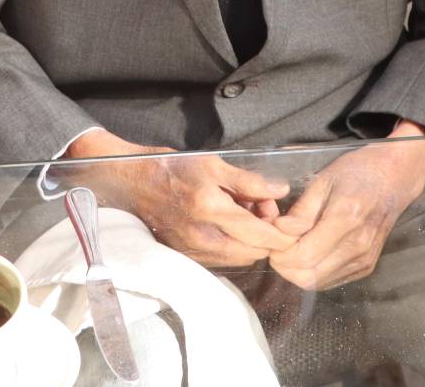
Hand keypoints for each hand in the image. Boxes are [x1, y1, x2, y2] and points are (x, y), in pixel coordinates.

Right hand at [57, 129, 295, 267]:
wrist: (133, 181)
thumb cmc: (173, 168)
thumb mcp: (214, 164)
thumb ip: (249, 182)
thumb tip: (280, 192)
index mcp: (211, 209)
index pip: (260, 236)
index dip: (282, 235)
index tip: (291, 225)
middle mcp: (203, 237)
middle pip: (253, 252)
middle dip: (266, 235)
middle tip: (260, 207)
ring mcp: (193, 250)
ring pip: (238, 258)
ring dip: (249, 241)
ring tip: (242, 212)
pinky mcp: (186, 256)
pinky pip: (221, 259)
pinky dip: (232, 245)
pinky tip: (226, 223)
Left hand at [266, 125, 424, 290]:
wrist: (394, 178)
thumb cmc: (358, 172)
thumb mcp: (324, 180)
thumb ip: (302, 210)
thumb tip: (280, 231)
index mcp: (346, 218)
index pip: (303, 255)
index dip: (280, 254)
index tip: (271, 240)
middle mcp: (358, 245)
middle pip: (308, 276)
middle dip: (285, 266)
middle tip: (276, 247)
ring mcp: (364, 259)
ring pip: (317, 283)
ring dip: (297, 271)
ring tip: (291, 248)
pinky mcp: (366, 267)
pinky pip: (330, 280)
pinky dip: (313, 272)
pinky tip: (308, 252)